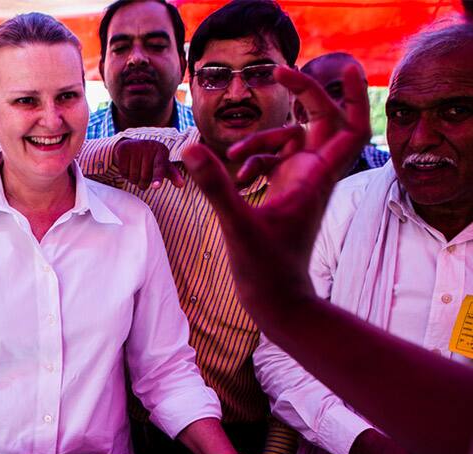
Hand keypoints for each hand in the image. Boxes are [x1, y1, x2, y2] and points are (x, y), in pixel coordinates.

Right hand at [112, 138, 184, 190]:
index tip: (156, 187)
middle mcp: (149, 146)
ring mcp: (135, 146)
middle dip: (143, 183)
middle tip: (143, 178)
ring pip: (133, 177)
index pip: (159, 167)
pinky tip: (128, 167)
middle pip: (145, 177)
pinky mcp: (123, 149)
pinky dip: (125, 175)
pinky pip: (123, 172)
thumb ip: (173, 174)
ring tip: (136, 171)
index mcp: (161, 150)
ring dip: (134, 180)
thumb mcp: (163, 165)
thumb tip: (181, 184)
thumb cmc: (151, 159)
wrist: (132, 147)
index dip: (158, 178)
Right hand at [182, 65, 369, 316]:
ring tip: (233, 160)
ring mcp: (300, 186)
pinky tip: (236, 180)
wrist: (277, 303)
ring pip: (292, 141)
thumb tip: (190, 147)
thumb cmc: (266, 270)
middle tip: (279, 73)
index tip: (322, 69)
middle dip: (303, 97)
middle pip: (321, 121)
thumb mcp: (236, 225)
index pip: (345, 125)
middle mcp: (313, 177)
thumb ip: (214, 184)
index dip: (342, 93)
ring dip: (263, 139)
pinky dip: (255, 161)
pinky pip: (276, 163)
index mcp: (314, 177)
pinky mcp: (285, 196)